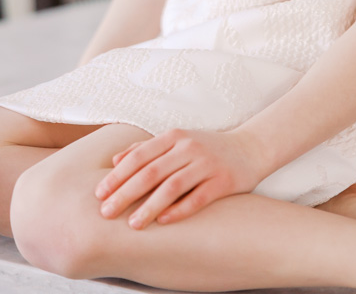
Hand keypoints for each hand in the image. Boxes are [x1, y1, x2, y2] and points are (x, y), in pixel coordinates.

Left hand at [94, 127, 265, 228]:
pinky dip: (179, 210)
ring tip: (133, 224)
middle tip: (106, 213)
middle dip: (126, 193)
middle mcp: (190, 147)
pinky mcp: (223, 181)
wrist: (251, 148)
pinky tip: (164, 221)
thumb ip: (146, 148)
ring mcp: (207, 163)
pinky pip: (198, 197)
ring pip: (172, 186)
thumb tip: (115, 160)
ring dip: (150, 206)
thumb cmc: (207, 147)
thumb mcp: (178, 141)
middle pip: (151, 172)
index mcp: (175, 136)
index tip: (99, 194)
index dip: (118, 175)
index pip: (140, 156)